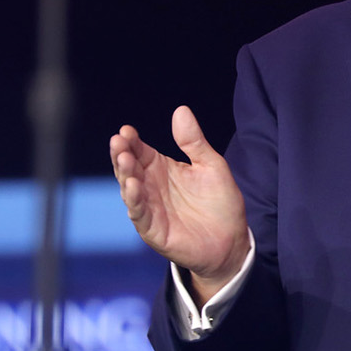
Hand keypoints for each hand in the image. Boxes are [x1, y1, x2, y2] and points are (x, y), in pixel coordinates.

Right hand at [112, 107, 248, 303]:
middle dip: (122, 154)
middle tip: (118, 141)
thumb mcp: (211, 165)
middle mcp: (151, 187)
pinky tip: (133, 186)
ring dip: (124, 174)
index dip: (132, 141)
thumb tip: (181, 110)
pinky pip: (139, 213)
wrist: (231, 241)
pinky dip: (134, 200)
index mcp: (162, 169)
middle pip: (130, 167)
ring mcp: (150, 208)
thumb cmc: (220, 203)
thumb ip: (194, 142)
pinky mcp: (153, 229)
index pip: (141, 151)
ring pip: (130, 189)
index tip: (126, 130)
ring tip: (123, 159)